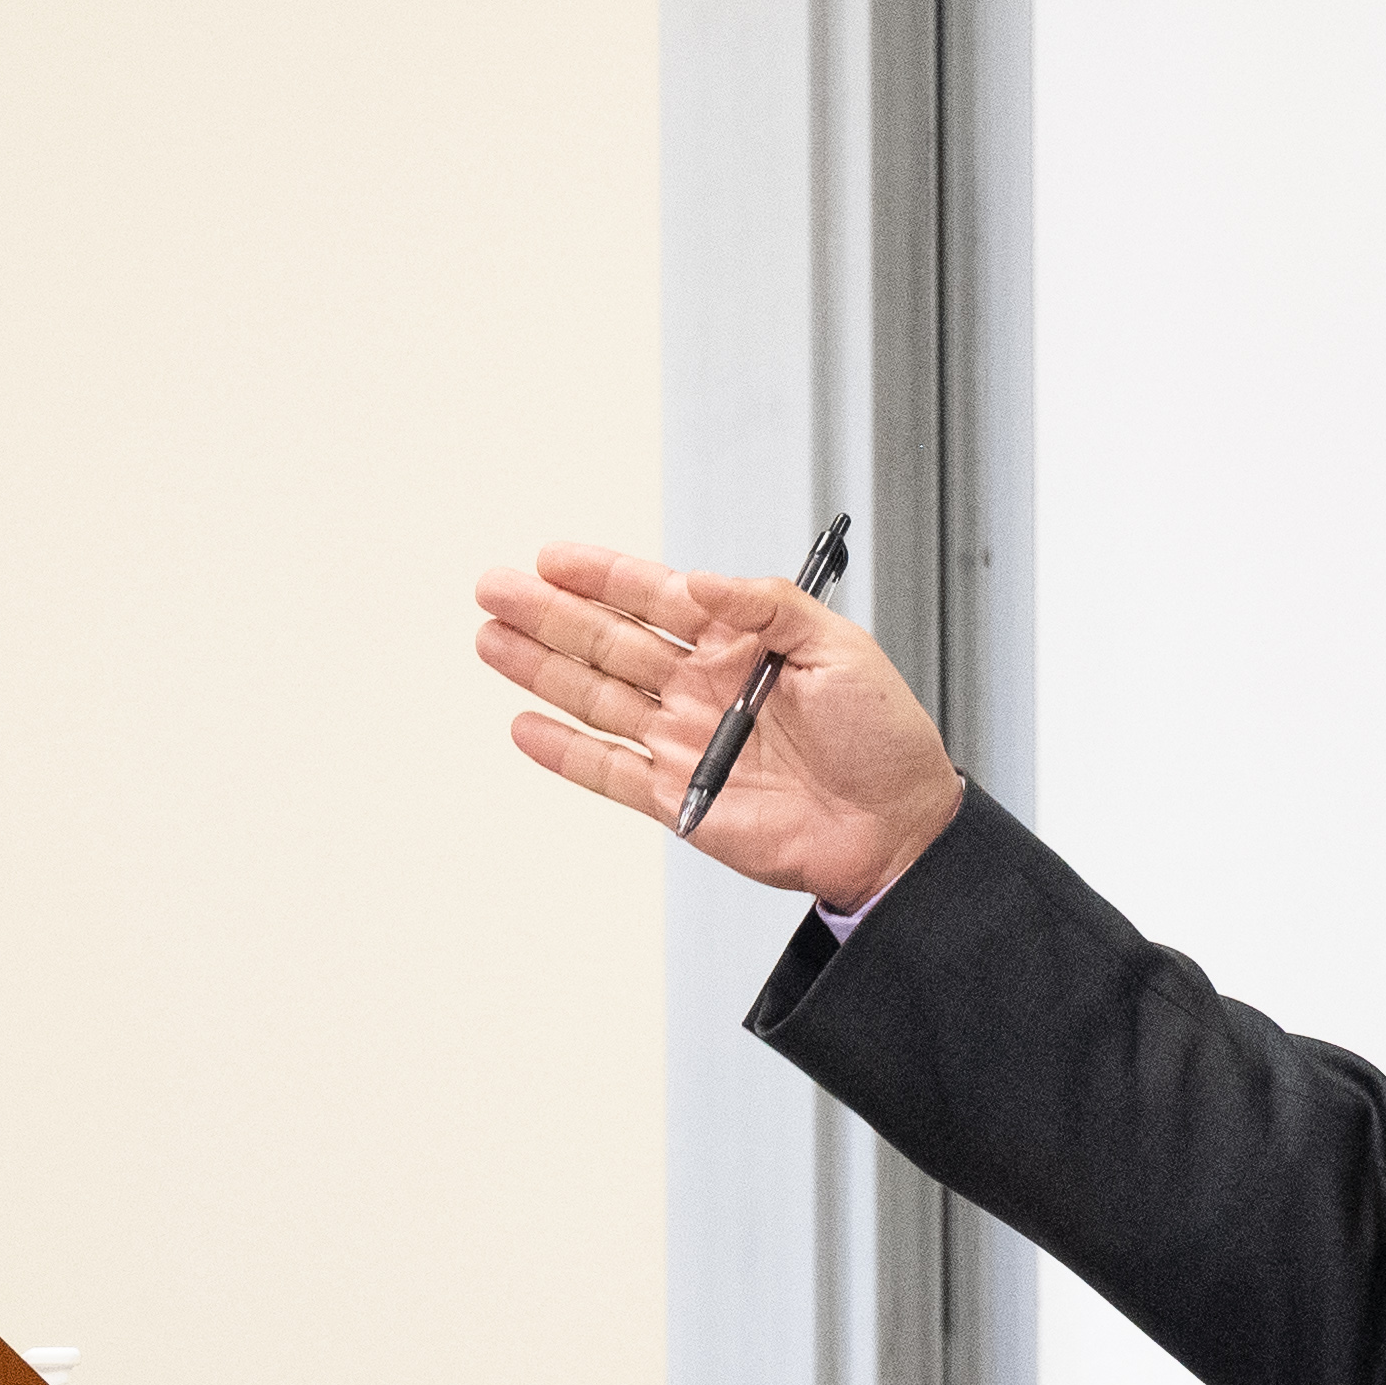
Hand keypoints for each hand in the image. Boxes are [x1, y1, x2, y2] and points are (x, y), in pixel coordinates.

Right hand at [474, 537, 967, 910]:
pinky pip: (607, 770)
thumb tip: (702, 581)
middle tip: (494, 588)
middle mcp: (702, 687)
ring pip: (595, 696)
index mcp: (739, 641)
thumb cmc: (884, 737)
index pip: (655, 597)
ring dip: (540, 668)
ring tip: (490, 640)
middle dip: (548, 614)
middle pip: (607, 641)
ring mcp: (684, 741)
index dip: (601, 576)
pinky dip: (564, 751)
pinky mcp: (677, 797)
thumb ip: (766, 606)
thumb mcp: (840, 647)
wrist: (895, 827)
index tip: (552, 557)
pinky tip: (526, 724)